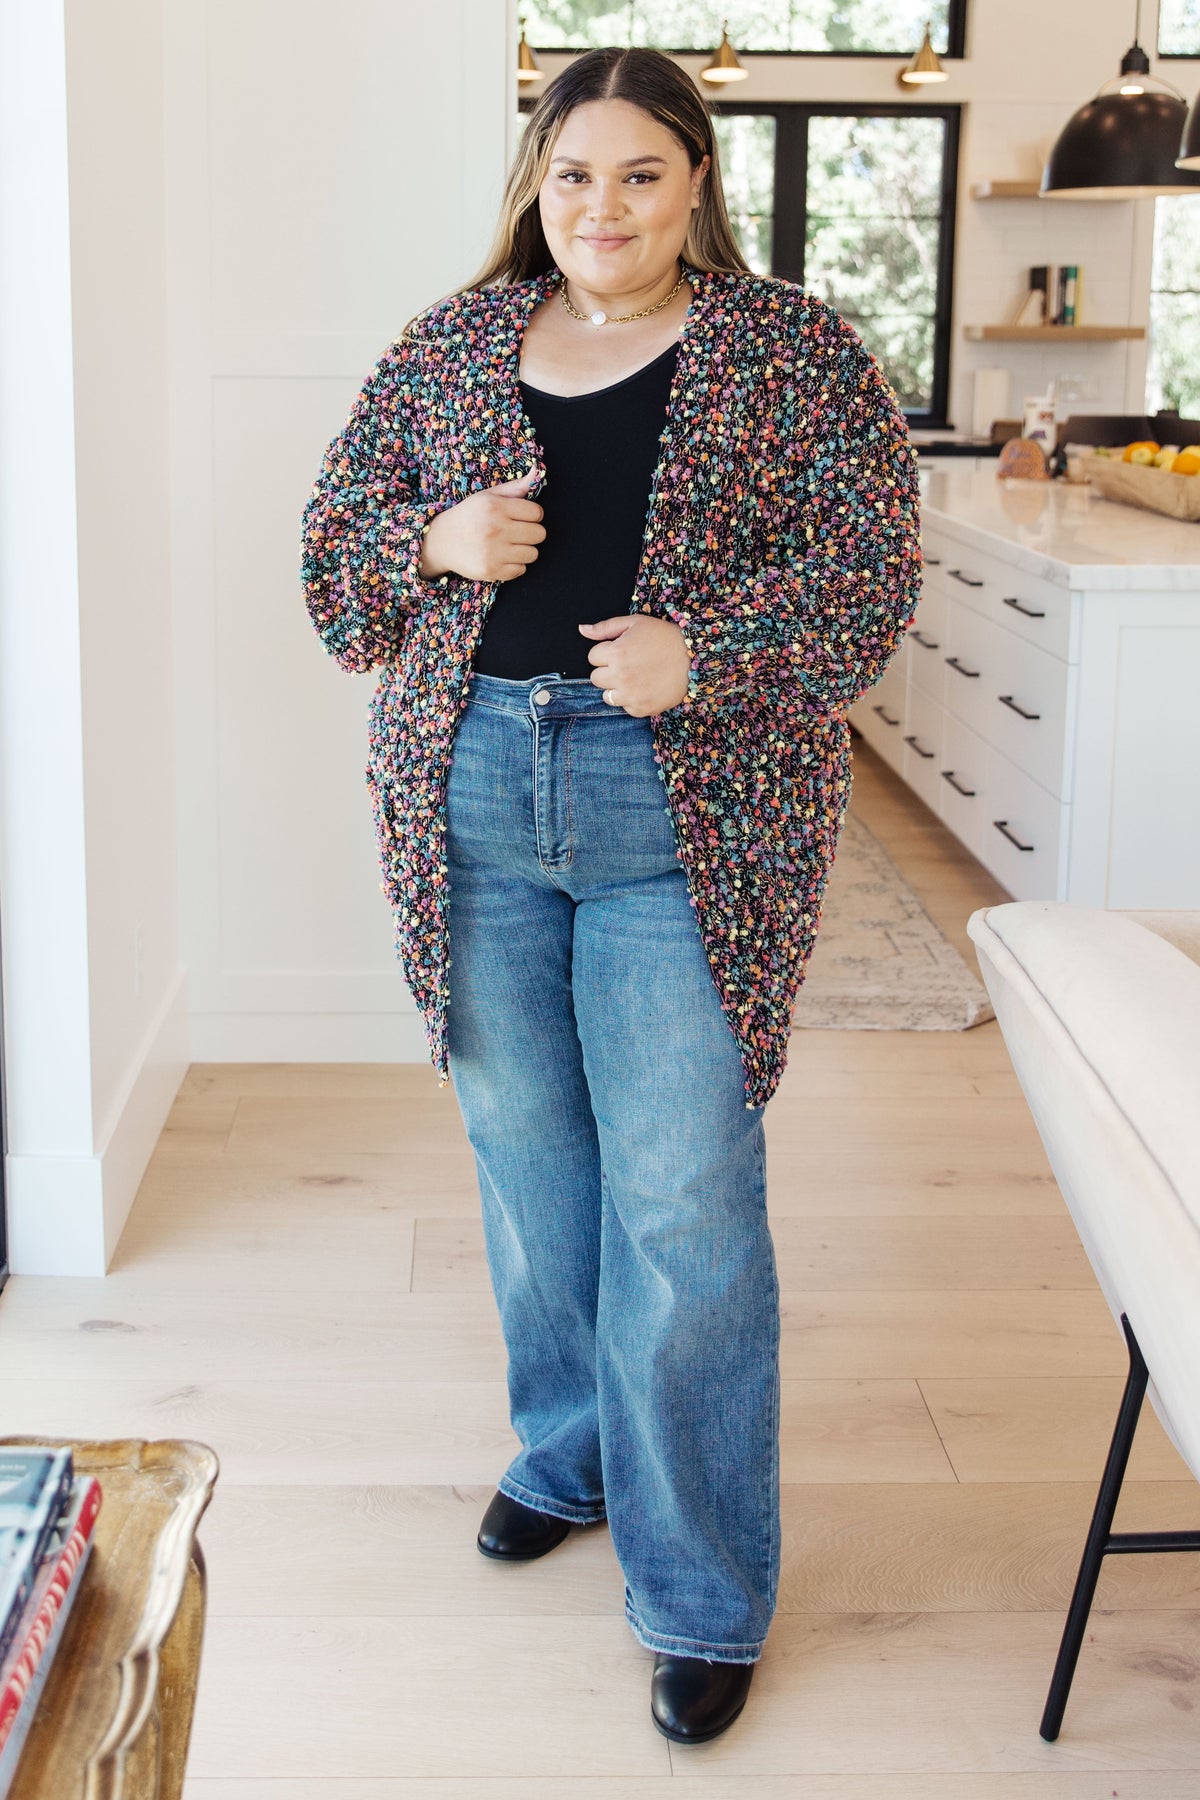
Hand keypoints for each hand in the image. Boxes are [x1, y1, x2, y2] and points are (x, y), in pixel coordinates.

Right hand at [418, 466, 545, 582]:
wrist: (441, 541)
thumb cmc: (469, 516)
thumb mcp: (488, 496)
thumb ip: (515, 487)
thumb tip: (537, 471)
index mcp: (495, 507)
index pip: (537, 512)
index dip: (532, 515)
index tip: (521, 517)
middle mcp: (494, 529)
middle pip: (539, 534)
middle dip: (531, 532)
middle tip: (517, 532)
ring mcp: (493, 552)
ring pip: (533, 554)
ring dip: (524, 550)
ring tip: (509, 545)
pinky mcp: (491, 571)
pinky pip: (521, 570)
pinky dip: (515, 565)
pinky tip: (502, 557)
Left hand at [578, 613, 691, 717]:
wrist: (694, 658)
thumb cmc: (664, 637)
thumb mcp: (635, 623)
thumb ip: (605, 627)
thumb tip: (582, 630)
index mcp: (616, 653)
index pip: (592, 657)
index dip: (607, 652)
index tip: (622, 650)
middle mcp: (620, 676)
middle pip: (596, 678)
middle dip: (608, 670)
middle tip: (629, 664)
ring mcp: (631, 695)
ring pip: (607, 696)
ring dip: (617, 687)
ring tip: (637, 677)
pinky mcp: (642, 709)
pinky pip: (625, 707)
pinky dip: (633, 699)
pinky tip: (646, 687)